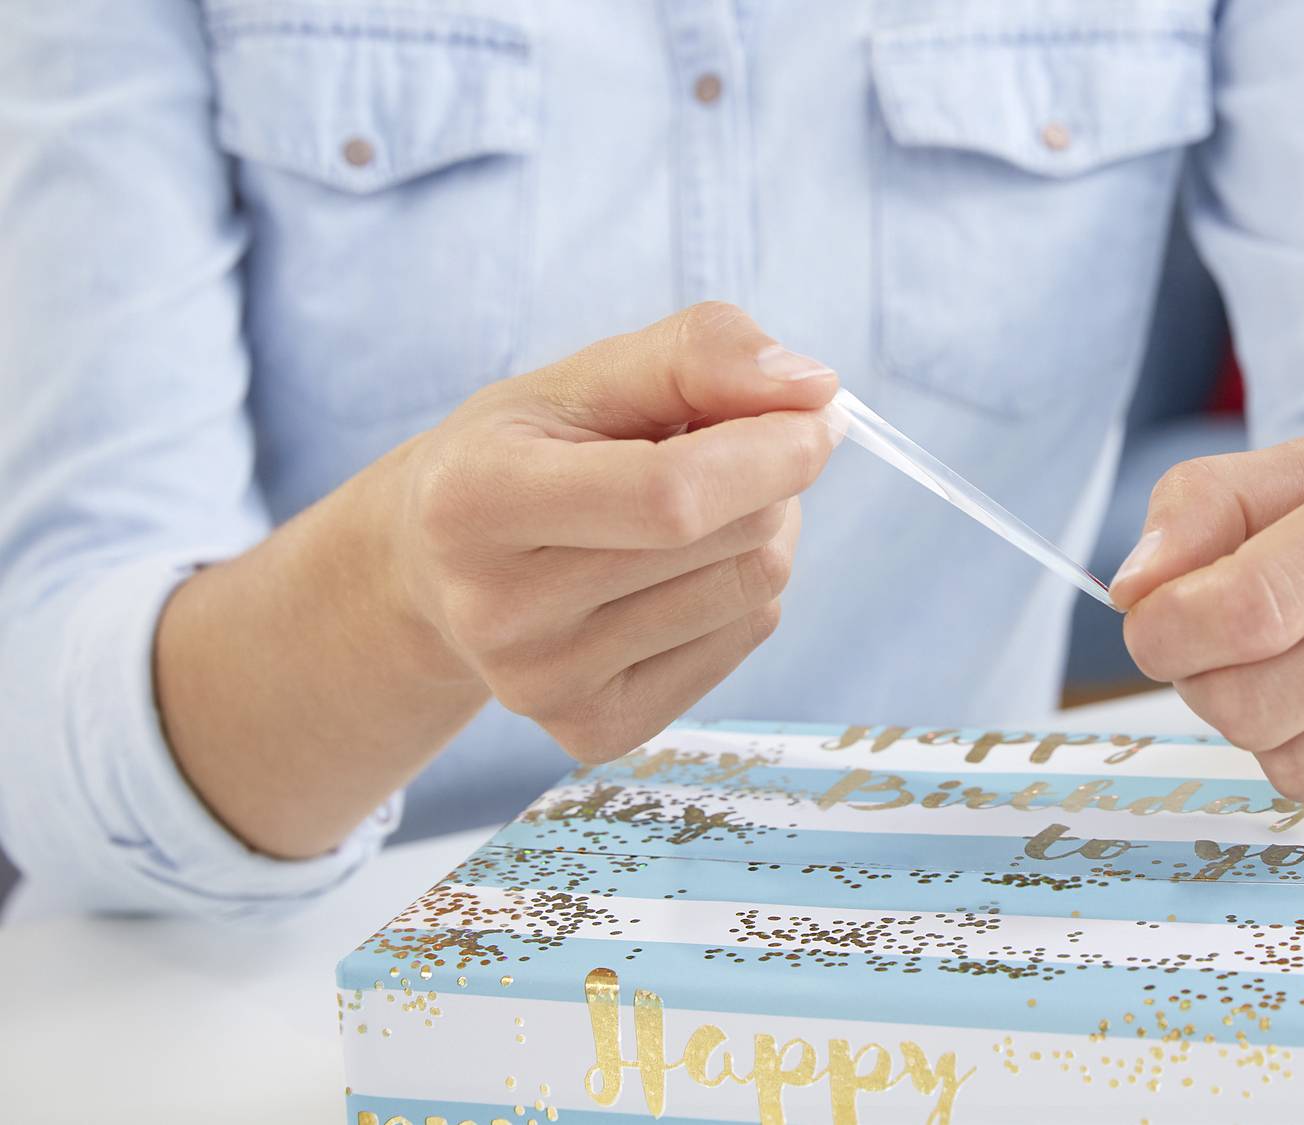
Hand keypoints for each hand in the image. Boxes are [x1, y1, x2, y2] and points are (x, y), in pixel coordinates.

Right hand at [387, 302, 839, 762]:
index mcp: (478, 500)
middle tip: (720, 450)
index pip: (672, 496)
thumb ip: (697, 356)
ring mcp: (543, 687)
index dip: (771, 452)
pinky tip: (674, 572)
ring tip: (692, 511)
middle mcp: (499, 612)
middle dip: (766, 477)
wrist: (435, 564)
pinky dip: (740, 590)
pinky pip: (745, 639)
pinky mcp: (592, 731)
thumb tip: (814, 390)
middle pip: (733, 540)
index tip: (814, 413)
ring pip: (754, 590)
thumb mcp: (584, 375)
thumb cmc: (523, 449)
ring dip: (762, 531)